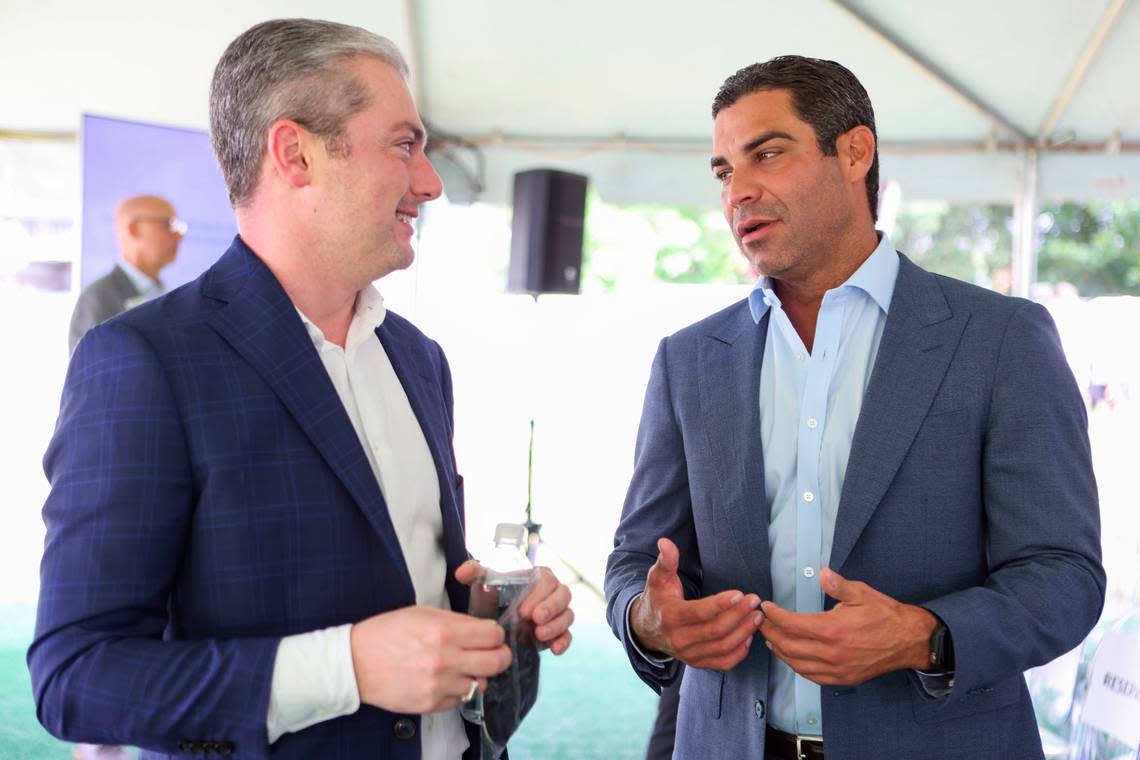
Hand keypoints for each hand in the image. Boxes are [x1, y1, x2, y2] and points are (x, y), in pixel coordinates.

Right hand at [350, 606, 510, 713]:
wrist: (355, 663)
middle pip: (496, 662)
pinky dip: (459, 690)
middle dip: (500, 655)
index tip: (492, 635)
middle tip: (494, 653)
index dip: (496, 634)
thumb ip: (455, 621)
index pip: (493, 635)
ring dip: (477, 675)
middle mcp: (445, 660)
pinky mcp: (431, 704)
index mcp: (444, 632)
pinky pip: (461, 699)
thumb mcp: (422, 614)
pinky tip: (446, 679)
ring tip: (464, 667)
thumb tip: (482, 629)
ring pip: (481, 684)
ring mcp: (438, 685)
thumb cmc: (387, 633)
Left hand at [455, 560, 574, 654]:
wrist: (501, 614)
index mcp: (540, 576)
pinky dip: (564, 641)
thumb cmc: (496, 593)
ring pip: (567, 615)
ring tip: (539, 635)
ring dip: (556, 626)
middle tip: (535, 621)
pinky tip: (554, 650)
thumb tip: (462, 572)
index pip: (547, 580)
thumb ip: (475, 573)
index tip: (523, 610)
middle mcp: (553, 593)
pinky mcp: (558, 631)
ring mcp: (558, 613)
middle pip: (563, 596)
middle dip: (551, 609)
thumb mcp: (485, 582)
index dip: (539, 595)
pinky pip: (568, 635)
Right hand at [629, 537, 762, 670]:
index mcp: (671, 617)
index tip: (739, 593)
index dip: (721, 604)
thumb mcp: (658, 579)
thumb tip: (665, 542)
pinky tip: (749, 636)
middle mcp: (679, 640)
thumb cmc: (657, 600)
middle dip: (739, 615)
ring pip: (722, 647)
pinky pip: (723, 662)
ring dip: (744, 632)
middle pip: (715, 630)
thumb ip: (666, 561)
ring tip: (757, 616)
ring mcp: (689, 655)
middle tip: (755, 601)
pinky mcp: (697, 663)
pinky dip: (739, 652)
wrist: (646, 630)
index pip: (700, 613)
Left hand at [759, 568, 936, 685]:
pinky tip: (792, 657)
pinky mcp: (842, 679)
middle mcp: (830, 653)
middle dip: (770, 633)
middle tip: (762, 622)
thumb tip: (822, 573)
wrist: (908, 641)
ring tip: (771, 639)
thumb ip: (837, 585)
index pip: (791, 624)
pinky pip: (811, 676)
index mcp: (832, 630)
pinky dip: (796, 666)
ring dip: (780, 651)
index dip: (774, 615)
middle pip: (788, 646)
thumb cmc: (885, 615)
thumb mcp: (861, 593)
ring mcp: (836, 669)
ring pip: (796, 664)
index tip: (766, 607)